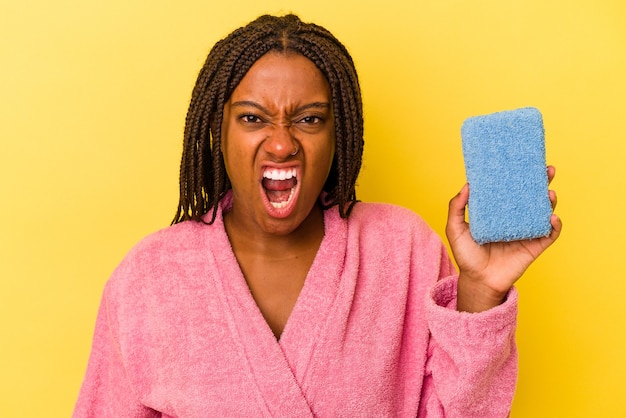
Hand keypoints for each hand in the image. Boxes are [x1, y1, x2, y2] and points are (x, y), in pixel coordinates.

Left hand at [446, 166, 561, 311]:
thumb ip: (456, 207)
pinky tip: (551, 217)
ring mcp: (526, 231)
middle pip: (532, 196)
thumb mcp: (455, 229)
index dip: (518, 176)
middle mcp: (514, 219)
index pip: (511, 189)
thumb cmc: (466, 256)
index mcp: (498, 212)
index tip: (523, 161)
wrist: (478, 281)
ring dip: (550, 200)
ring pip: (543, 211)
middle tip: (547, 169)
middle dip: (542, 181)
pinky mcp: (535, 246)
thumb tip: (467, 185)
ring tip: (549, 192)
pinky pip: (549, 234)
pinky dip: (554, 225)